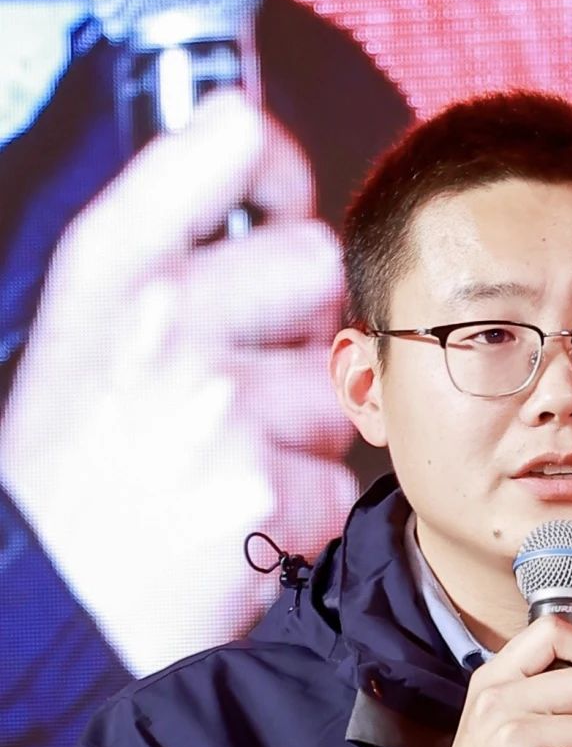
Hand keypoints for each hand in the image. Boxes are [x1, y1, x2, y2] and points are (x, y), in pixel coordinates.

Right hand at [0, 91, 355, 674]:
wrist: (58, 604)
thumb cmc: (74, 474)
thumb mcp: (83, 340)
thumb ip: (164, 262)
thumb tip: (249, 203)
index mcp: (113, 267)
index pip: (227, 142)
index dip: (271, 162)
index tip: (277, 194)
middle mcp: (168, 318)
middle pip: (320, 263)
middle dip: (303, 319)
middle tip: (250, 374)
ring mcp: (222, 405)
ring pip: (337, 380)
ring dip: (305, 424)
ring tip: (231, 462)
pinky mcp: (270, 489)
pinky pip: (338, 474)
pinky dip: (307, 504)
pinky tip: (246, 518)